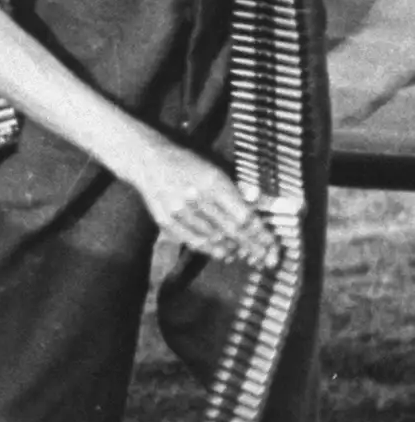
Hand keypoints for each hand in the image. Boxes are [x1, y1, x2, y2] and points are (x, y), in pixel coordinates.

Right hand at [115, 137, 281, 269]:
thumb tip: (256, 218)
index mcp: (212, 182)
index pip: (243, 216)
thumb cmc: (188, 164)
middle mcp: (195, 198)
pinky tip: (224, 254)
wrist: (149, 161)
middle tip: (267, 260)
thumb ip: (235, 193)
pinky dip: (211, 250)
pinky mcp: (166, 221)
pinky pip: (193, 241)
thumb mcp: (216, 171)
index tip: (273, 246)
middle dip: (252, 247)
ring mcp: (178, 211)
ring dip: (233, 249)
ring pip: (213, 238)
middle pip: (231, 230)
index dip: (260, 234)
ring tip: (246, 256)